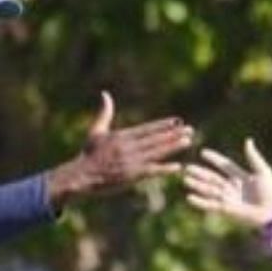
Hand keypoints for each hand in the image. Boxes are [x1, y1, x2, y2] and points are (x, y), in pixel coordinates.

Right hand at [51, 90, 194, 205]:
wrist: (81, 175)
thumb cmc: (89, 154)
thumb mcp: (96, 131)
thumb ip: (104, 113)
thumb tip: (105, 94)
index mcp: (122, 136)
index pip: (147, 128)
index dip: (163, 125)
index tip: (177, 120)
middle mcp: (128, 147)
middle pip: (155, 139)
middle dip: (174, 134)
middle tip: (191, 130)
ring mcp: (130, 162)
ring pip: (156, 153)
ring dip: (173, 147)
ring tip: (188, 141)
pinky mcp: (130, 176)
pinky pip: (151, 171)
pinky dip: (164, 169)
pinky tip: (177, 167)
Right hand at [183, 139, 271, 232]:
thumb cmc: (270, 192)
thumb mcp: (262, 171)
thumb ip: (253, 156)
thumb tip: (248, 140)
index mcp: (241, 177)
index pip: (224, 165)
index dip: (214, 159)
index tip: (202, 152)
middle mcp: (232, 188)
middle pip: (212, 178)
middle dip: (200, 173)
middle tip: (187, 168)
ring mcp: (228, 199)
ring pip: (209, 190)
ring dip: (197, 185)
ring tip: (186, 179)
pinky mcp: (226, 210)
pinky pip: (210, 205)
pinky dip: (199, 201)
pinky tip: (189, 196)